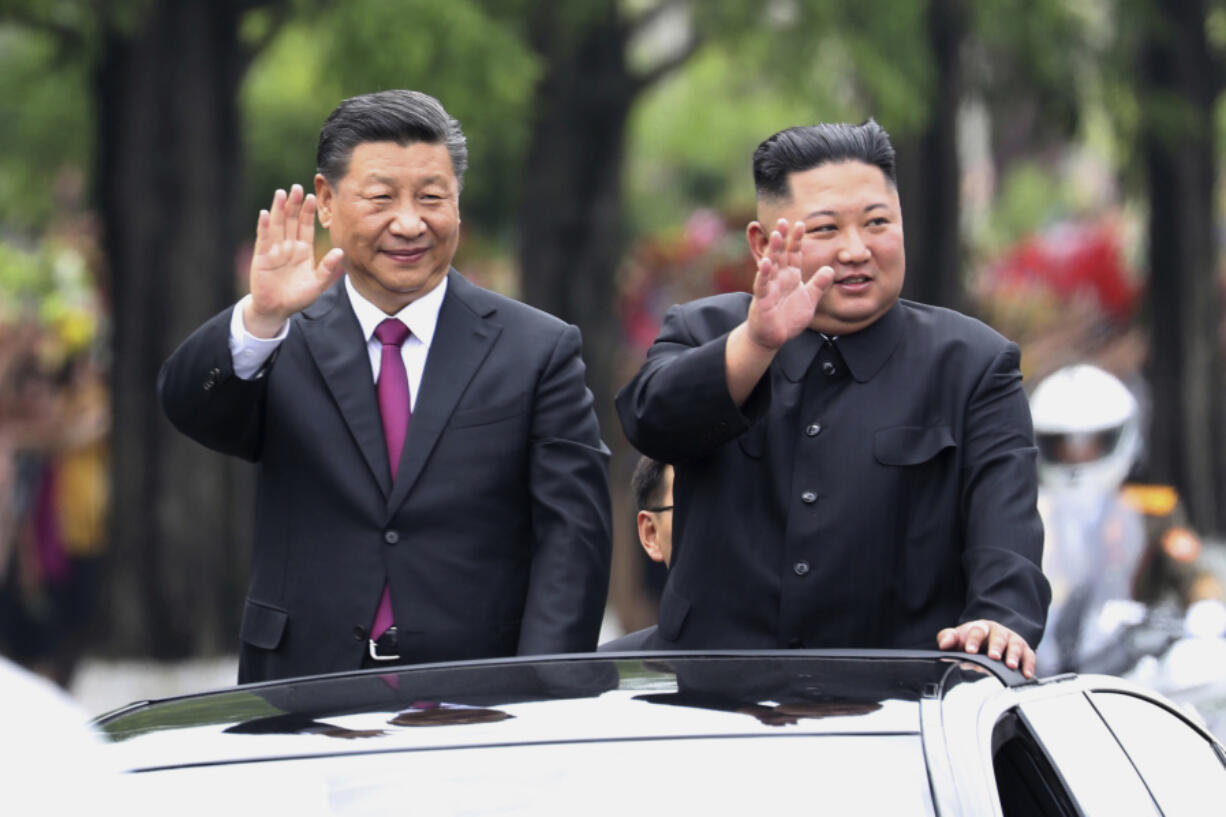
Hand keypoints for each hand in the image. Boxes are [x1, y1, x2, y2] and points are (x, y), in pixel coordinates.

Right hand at [244, 184, 344, 337]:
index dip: (308, 212)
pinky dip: (264, 226)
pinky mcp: (262, 257)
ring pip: (277, 225)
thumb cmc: (297, 297)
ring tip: (281, 193)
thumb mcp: (317, 283)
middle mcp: (288, 246)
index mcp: (302, 250)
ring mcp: (274, 250)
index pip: (305, 226)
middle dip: (294, 204)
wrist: (277, 310)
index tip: (312, 196)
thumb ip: (328, 268)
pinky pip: (264, 239)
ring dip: (279, 209)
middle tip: (297, 187)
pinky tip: (265, 214)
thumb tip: (341, 252)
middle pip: (291, 221)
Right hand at [746, 218, 833, 349]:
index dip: (797, 239)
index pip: (793, 254)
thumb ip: (819, 285)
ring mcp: (769, 287)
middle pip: (780, 254)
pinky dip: (764, 274)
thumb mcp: (809, 300)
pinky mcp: (762, 300)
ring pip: (770, 265)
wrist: (773, 338)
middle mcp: (778, 278)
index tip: (801, 224)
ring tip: (777, 236)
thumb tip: (830, 269)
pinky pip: (762, 284)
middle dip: (783, 238)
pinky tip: (766, 263)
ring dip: (774, 251)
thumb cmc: (788, 318)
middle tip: (784, 220)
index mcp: (790, 276)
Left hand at [937, 619, 1036, 678]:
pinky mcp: (1025, 651)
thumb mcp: (958, 638)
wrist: (989, 641)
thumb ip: (948, 639)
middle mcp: (999, 632)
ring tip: (1010, 666)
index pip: (977, 631)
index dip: (973, 640)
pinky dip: (1029, 665)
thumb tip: (943, 645)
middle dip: (996, 646)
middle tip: (993, 657)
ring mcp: (1013, 641)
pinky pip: (1029, 656)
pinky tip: (1027, 675)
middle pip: (999, 637)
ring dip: (1014, 656)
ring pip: (1016, 645)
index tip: (969, 651)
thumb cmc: (972, 641)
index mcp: (981, 628)